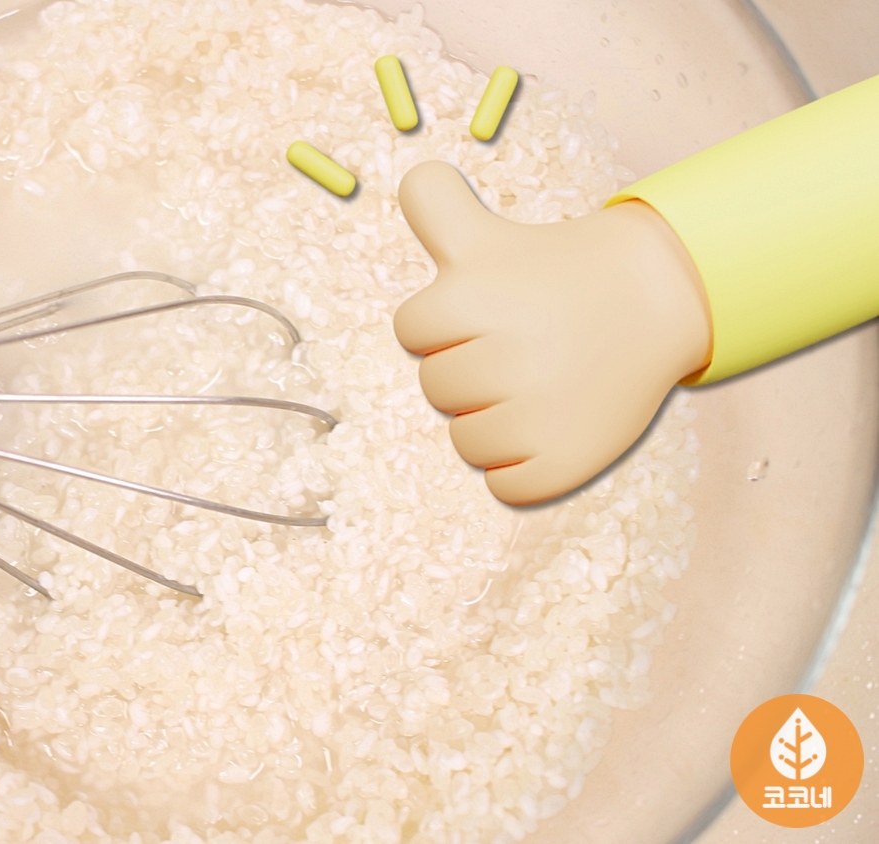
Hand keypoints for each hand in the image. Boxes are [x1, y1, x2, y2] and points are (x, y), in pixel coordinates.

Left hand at [393, 161, 711, 504]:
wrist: (657, 298)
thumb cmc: (553, 270)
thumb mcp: (486, 234)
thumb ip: (435, 205)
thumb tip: (415, 171)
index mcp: (468, 300)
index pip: (412, 330)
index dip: (446, 320)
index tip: (490, 305)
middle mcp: (499, 358)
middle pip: (436, 387)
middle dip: (470, 366)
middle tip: (522, 341)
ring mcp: (533, 415)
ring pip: (466, 441)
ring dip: (492, 417)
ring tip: (539, 381)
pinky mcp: (561, 461)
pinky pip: (504, 485)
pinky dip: (520, 466)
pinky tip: (550, 424)